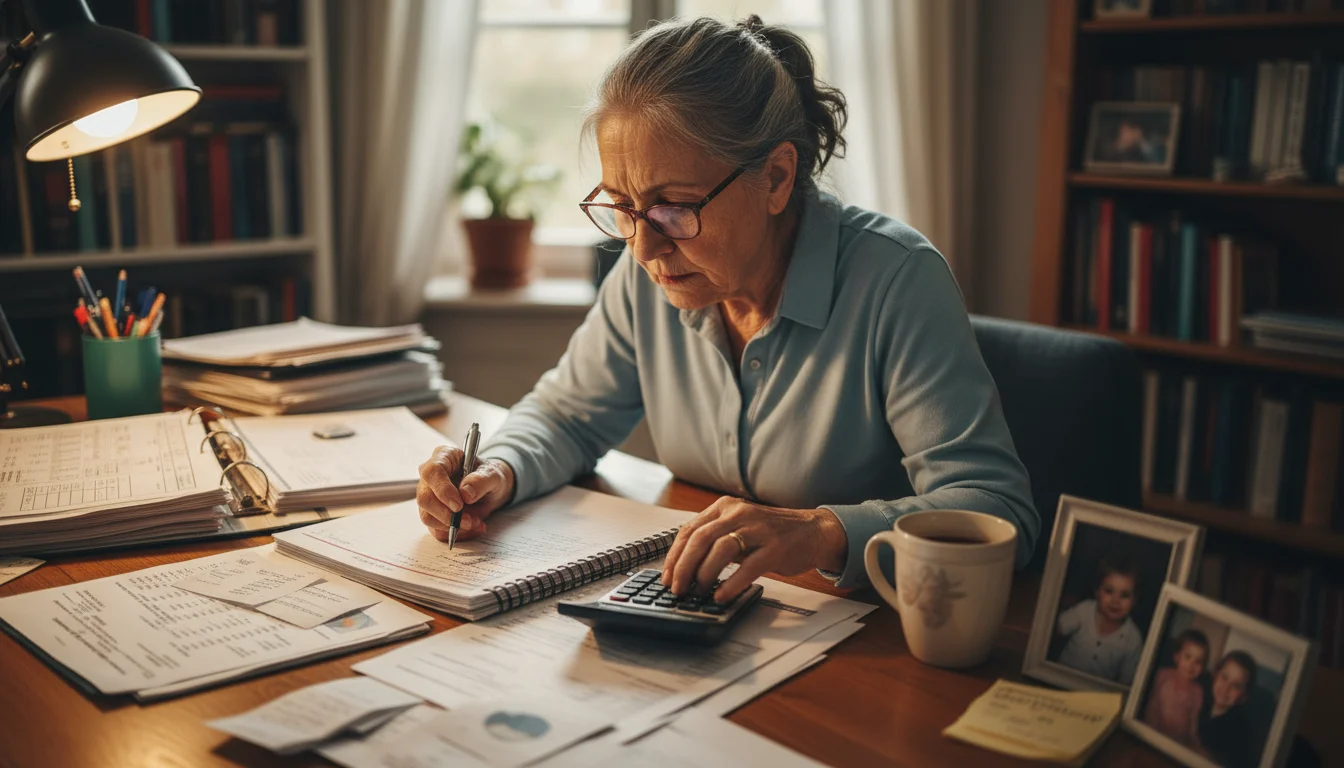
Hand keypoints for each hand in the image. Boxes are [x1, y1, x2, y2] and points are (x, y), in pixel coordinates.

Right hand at [416, 446, 514, 542]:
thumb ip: (481, 480)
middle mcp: (431, 477)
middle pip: (425, 498)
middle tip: (469, 521)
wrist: (490, 490)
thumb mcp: (493, 474)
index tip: (458, 505)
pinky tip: (473, 527)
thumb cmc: (488, 476)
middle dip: (447, 515)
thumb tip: (465, 493)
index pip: (432, 471)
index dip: (442, 490)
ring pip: (427, 517)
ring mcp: (429, 496)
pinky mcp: (432, 514)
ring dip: (452, 526)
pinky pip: (436, 530)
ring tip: (476, 522)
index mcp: (443, 457)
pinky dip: (456, 533)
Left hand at [661, 496, 846, 602]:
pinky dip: (731, 583)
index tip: (667, 577)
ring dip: (704, 573)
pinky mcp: (775, 547)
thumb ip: (713, 539)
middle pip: (700, 538)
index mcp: (725, 507)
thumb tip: (684, 567)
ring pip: (721, 549)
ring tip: (698, 591)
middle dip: (684, 567)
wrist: (813, 532)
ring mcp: (758, 529)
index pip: (689, 530)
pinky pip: (748, 567)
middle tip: (677, 589)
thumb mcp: (738, 528)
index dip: (674, 556)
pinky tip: (721, 596)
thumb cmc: (771, 534)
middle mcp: (739, 513)